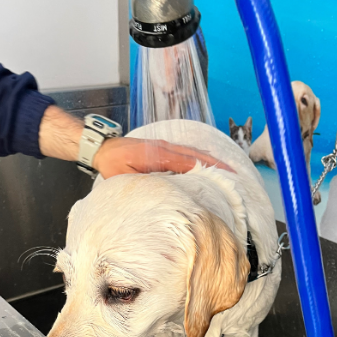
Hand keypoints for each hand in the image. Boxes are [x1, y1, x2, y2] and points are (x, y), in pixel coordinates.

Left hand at [95, 137, 235, 177]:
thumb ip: (144, 182)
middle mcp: (166, 148)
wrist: (103, 147)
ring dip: (210, 160)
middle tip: (234, 174)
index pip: (190, 162)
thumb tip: (162, 190)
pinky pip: (186, 152)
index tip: (224, 175)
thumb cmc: (112, 163)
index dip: (208, 168)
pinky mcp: (164, 148)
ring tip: (226, 170)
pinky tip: (206, 164)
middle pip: (197, 155)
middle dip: (216, 164)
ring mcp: (166, 146)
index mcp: (159, 155)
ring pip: (193, 152)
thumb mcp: (124, 177)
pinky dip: (200, 157)